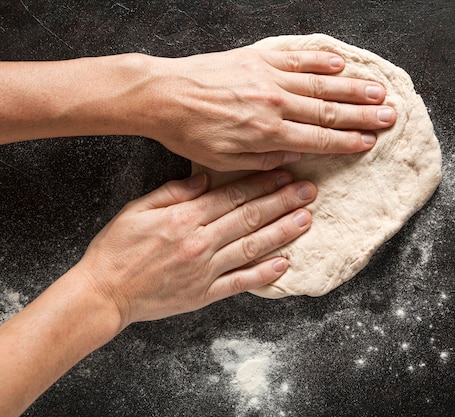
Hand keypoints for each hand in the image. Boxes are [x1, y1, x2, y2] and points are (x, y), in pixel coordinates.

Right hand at [75, 171, 315, 326]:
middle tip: (309, 191)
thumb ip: (173, 192)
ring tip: (307, 219)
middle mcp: (200, 241)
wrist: (103, 293)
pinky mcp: (204, 293)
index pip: (232, 195)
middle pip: (250, 217)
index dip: (262, 183)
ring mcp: (205, 269)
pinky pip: (240, 283)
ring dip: (282, 232)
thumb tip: (205, 179)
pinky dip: (263, 274)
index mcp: (184, 217)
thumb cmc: (116, 248)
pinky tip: (285, 264)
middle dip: (282, 202)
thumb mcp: (137, 209)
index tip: (285, 174)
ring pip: (252, 246)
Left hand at [138, 48, 395, 170]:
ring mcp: (268, 78)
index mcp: (268, 134)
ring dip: (351, 88)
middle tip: (389, 116)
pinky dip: (320, 61)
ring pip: (319, 84)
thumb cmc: (192, 133)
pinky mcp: (258, 59)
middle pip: (328, 111)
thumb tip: (297, 156)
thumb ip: (266, 160)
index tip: (370, 141)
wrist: (164, 95)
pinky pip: (296, 58)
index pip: (319, 140)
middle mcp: (275, 104)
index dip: (348, 142)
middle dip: (362, 115)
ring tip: (377, 91)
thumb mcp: (227, 162)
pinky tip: (340, 64)